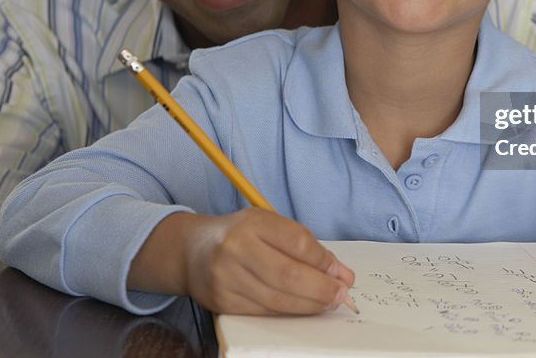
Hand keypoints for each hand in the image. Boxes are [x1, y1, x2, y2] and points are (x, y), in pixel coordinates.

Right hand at [128, 209, 354, 314]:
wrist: (192, 251)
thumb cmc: (239, 235)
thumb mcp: (268, 225)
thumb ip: (302, 244)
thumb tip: (339, 272)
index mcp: (252, 222)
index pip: (298, 243)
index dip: (325, 262)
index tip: (343, 274)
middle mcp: (236, 248)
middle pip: (289, 275)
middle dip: (321, 289)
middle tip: (341, 295)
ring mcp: (226, 277)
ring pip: (277, 299)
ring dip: (309, 305)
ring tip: (327, 303)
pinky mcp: (222, 302)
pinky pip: (263, 312)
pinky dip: (288, 312)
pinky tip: (301, 308)